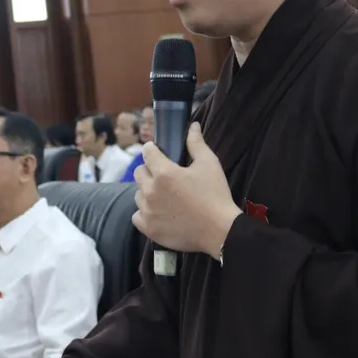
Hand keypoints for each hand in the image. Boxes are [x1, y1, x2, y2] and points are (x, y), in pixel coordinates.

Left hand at [132, 122, 240, 258]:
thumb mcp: (209, 164)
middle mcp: (150, 190)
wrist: (220, 231)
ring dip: (147, 192)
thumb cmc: (215, 195)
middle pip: (139, 173)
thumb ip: (196, 143)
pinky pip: (137, 215)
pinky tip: (158, 212)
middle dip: (150, 170)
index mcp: (163, 172)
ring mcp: (147, 210)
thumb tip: (192, 126)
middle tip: (165, 177)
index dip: (153, 150)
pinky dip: (145, 213)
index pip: (147, 152)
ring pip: (138, 194)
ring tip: (164, 196)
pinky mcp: (148, 228)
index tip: (160, 153)